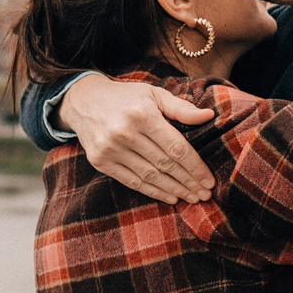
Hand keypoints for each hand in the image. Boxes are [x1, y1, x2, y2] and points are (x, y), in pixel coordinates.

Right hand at [60, 77, 214, 204]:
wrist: (83, 101)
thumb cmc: (126, 97)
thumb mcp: (154, 94)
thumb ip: (181, 108)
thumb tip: (209, 116)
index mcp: (142, 113)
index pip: (175, 147)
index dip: (195, 167)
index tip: (209, 180)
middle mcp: (124, 132)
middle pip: (165, 164)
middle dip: (188, 182)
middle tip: (204, 194)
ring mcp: (110, 149)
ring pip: (149, 176)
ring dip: (174, 190)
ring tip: (191, 197)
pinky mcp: (100, 161)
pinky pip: (131, 182)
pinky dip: (153, 192)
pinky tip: (170, 197)